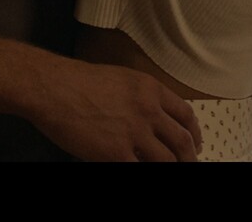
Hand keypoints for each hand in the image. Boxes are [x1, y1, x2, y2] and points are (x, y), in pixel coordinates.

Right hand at [23, 58, 203, 161]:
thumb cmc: (79, 81)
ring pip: (167, 160)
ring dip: (172, 167)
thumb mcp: (122, 79)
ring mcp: (135, 133)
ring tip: (172, 171)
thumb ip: (141, 98)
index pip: (185, 115)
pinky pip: (141, 169)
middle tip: (190, 164)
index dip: (194, 132)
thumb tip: (153, 118)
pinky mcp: (117, 153)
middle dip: (189, 157)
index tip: (196, 143)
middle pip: (182, 140)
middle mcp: (149, 110)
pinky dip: (145, 171)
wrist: (55, 89)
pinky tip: (141, 170)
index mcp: (151, 90)